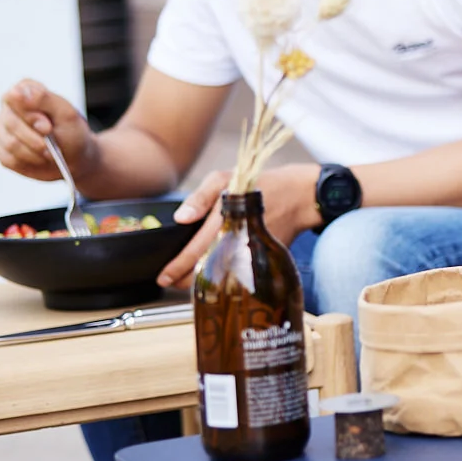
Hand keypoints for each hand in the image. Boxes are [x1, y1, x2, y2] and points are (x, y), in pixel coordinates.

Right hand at [0, 79, 93, 183]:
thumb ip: (44, 99)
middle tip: (50, 145)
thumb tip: (16, 91)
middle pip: (10, 123)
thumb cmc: (72, 132)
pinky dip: (27, 162)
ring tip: (48, 153)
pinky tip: (38, 159)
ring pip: (9, 143)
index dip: (31, 117)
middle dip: (34, 139)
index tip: (48, 128)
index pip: (14, 99)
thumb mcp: (66, 113)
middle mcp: (9, 107)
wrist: (74, 157)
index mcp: (25, 90)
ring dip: (33, 153)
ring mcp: (1, 127)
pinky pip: (7, 158)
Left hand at [159, 163, 322, 287]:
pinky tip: (209, 274)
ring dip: (200, 282)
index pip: (196, 251)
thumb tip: (181, 218)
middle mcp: (237, 241)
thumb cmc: (258, 184)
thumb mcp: (224, 178)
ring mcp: (250, 253)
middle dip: (184, 281)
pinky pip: (234, 273)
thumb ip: (200, 197)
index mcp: (225, 220)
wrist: (299, 196)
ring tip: (184, 280)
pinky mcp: (259, 259)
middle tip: (168, 281)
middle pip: (205, 271)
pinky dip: (219, 277)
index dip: (177, 267)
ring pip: (219, 276)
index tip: (163, 276)